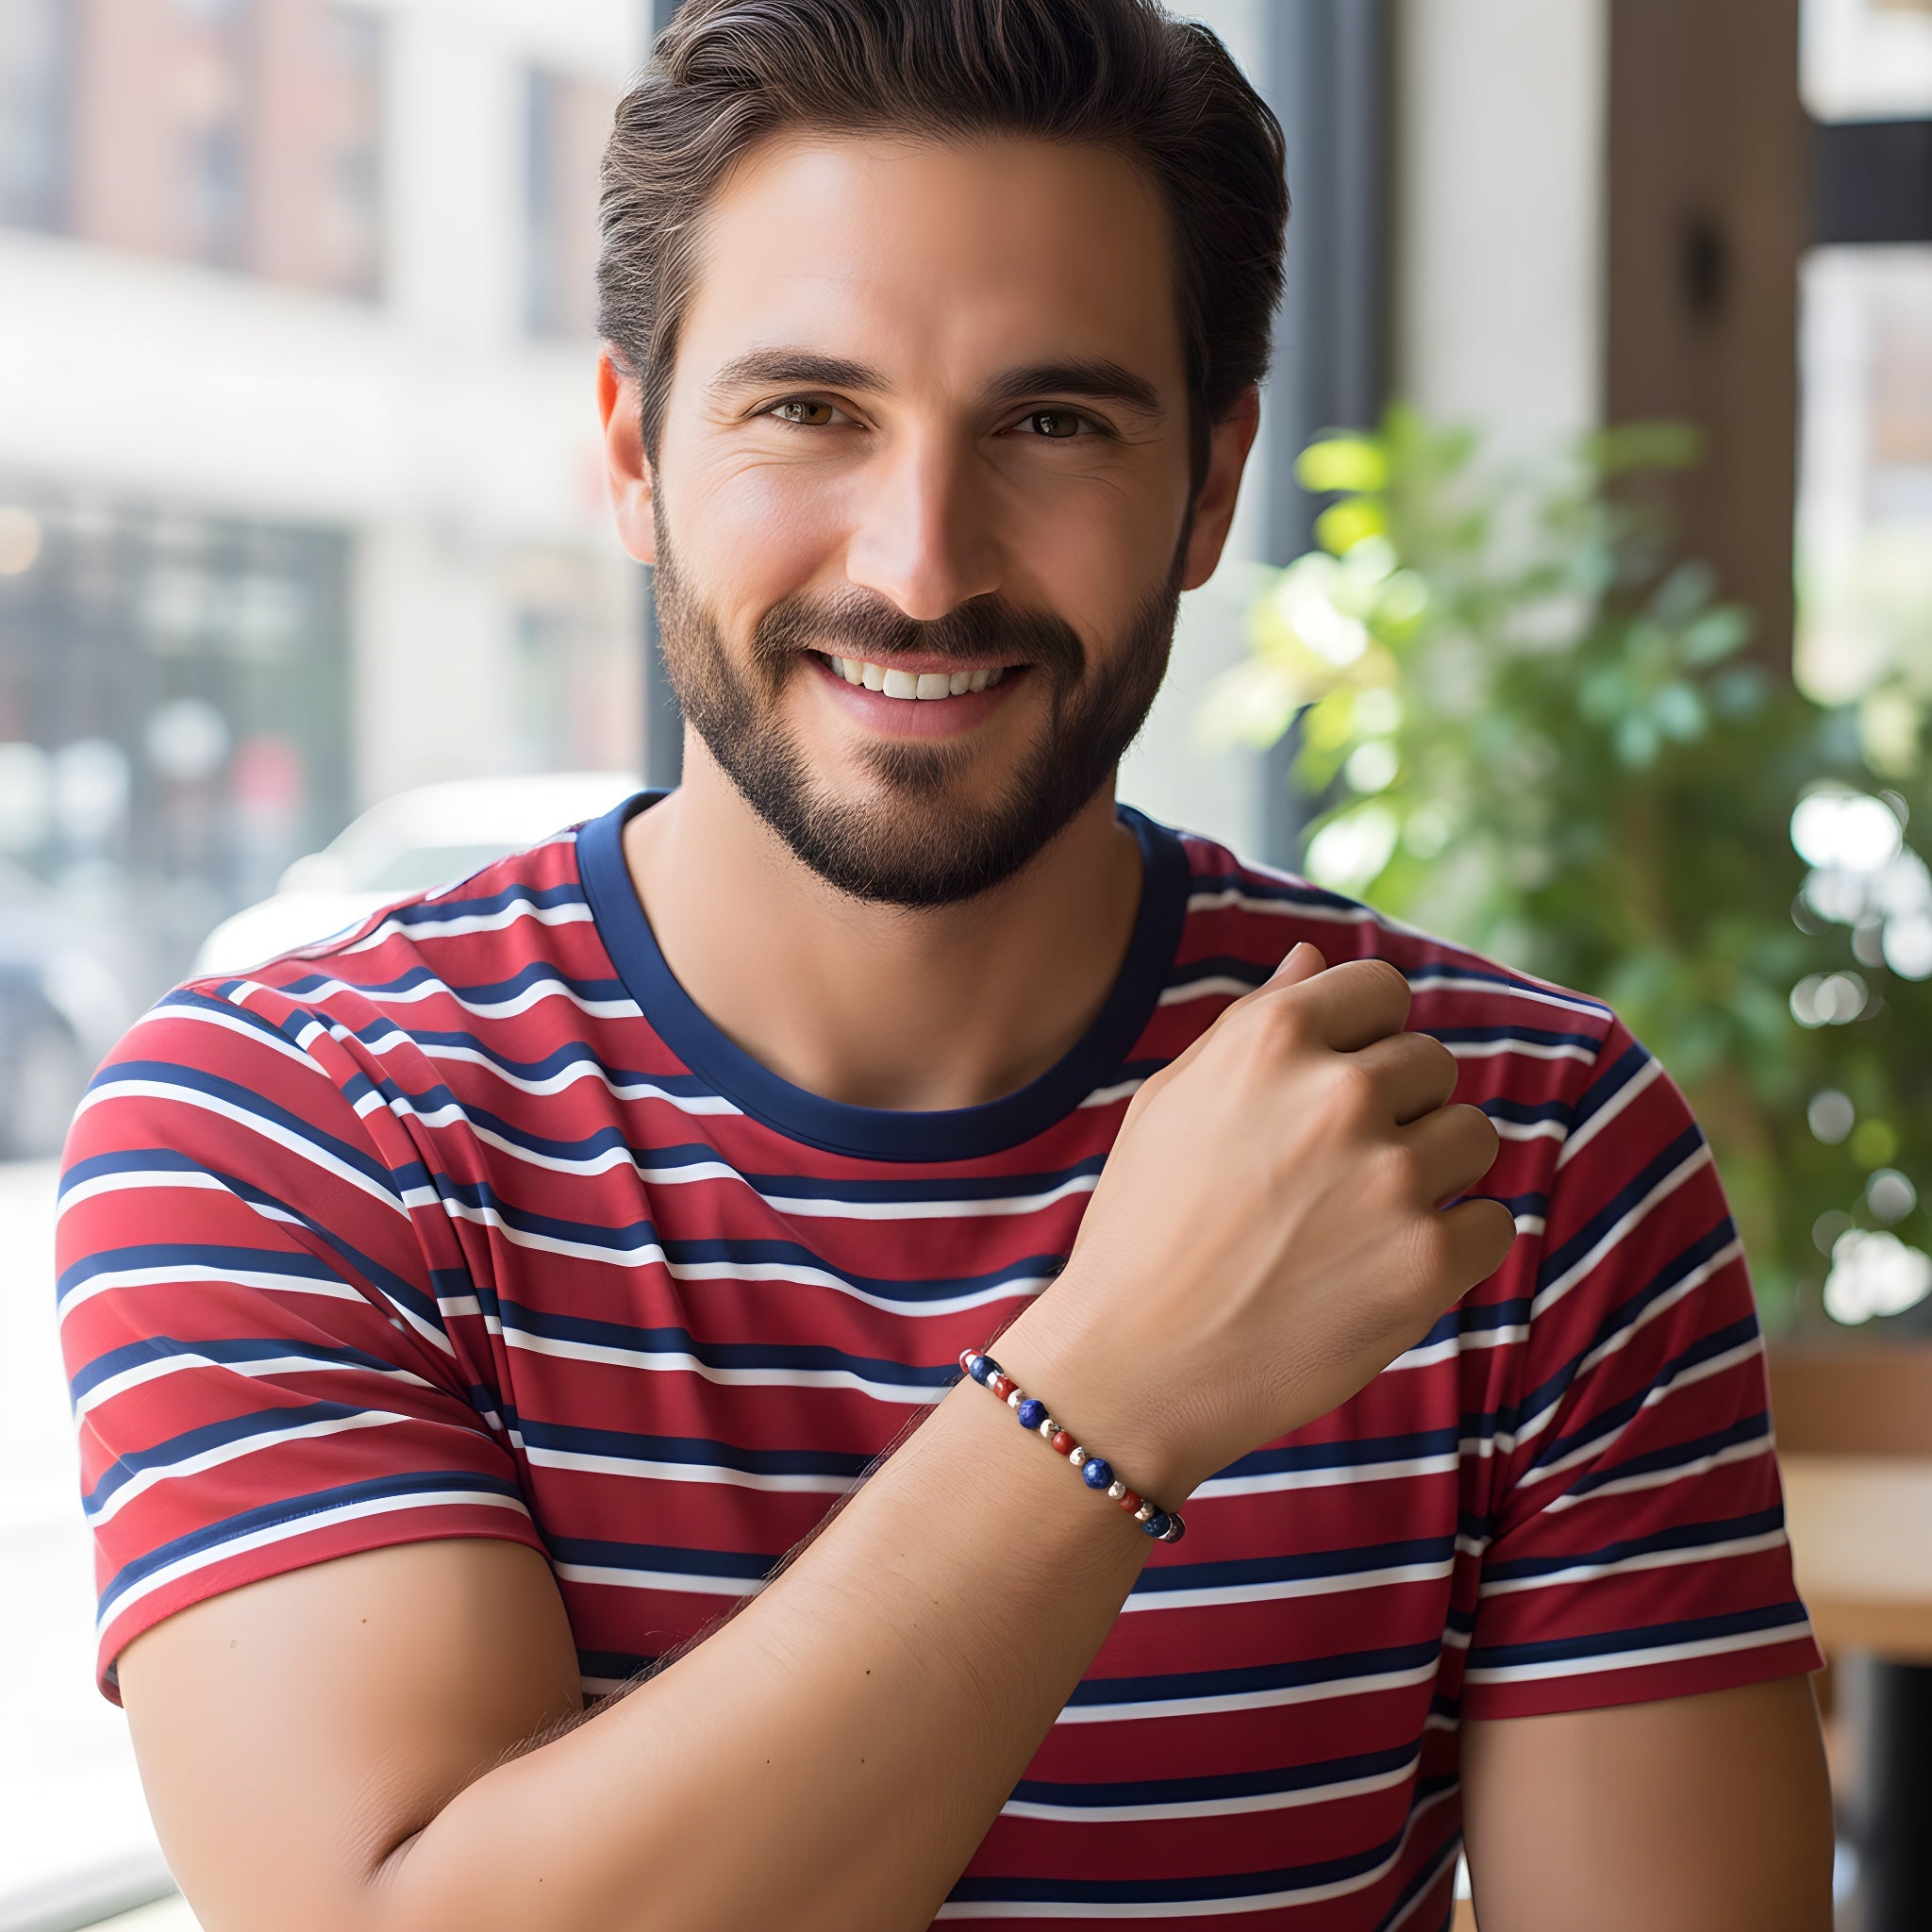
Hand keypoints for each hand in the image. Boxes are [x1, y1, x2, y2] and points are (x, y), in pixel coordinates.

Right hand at [1002, 944, 1515, 1500]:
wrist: (1132, 1365)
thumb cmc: (1143, 1226)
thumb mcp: (1173, 1100)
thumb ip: (1256, 1019)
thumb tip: (1317, 957)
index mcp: (1274, 1037)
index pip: (1383, 990)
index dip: (1364, 1039)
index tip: (1333, 1091)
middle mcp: (1341, 1092)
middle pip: (1433, 1062)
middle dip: (1398, 1108)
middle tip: (1331, 1175)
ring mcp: (1391, 1176)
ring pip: (1473, 1136)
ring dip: (1432, 1172)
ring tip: (1356, 1223)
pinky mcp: (1428, 1260)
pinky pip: (1491, 1222)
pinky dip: (1452, 1247)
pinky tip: (1380, 1271)